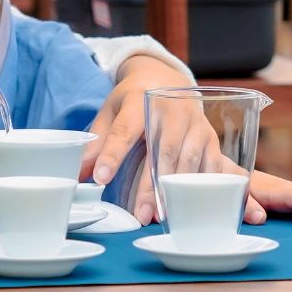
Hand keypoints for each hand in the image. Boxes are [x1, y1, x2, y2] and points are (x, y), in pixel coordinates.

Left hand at [82, 55, 220, 221]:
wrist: (164, 77)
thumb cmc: (134, 99)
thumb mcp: (111, 112)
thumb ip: (97, 142)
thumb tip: (80, 173)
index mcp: (140, 100)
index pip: (125, 130)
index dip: (113, 154)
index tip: (101, 177)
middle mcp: (171, 109)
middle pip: (162, 151)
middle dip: (151, 186)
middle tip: (141, 214)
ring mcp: (194, 122)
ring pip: (188, 160)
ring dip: (176, 190)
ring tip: (162, 215)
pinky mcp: (209, 135)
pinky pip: (211, 163)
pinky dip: (202, 185)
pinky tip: (192, 203)